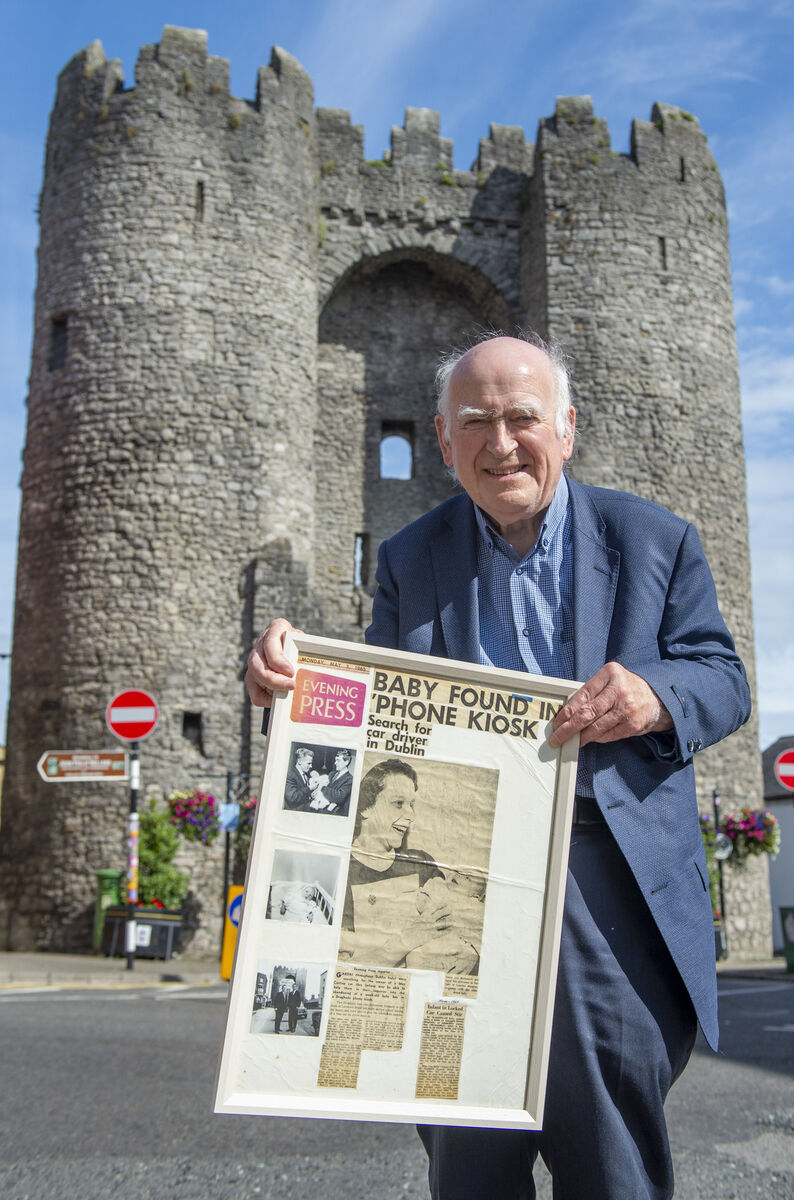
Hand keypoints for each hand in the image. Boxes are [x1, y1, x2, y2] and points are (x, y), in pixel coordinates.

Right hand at [245, 618, 301, 707]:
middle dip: (273, 679)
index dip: (278, 659)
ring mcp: (255, 659)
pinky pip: (254, 692)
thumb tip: (311, 670)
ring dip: (270, 689)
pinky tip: (277, 701)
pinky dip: (265, 699)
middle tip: (291, 686)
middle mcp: (261, 643)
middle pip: (256, 663)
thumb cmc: (305, 645)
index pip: (270, 643)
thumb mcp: (306, 643)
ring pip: (253, 676)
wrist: (299, 648)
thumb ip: (304, 652)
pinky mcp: (253, 676)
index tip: (290, 672)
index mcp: (276, 628)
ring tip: (284, 697)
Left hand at [549, 662, 672, 747]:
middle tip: (558, 737)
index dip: (566, 711)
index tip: (558, 721)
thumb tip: (567, 712)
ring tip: (572, 740)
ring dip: (581, 737)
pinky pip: (607, 735)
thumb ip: (592, 691)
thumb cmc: (627, 688)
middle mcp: (619, 690)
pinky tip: (590, 738)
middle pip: (586, 713)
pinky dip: (596, 738)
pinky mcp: (632, 725)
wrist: (656, 698)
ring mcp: (627, 708)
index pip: (582, 695)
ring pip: (596, 728)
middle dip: (568, 728)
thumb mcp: (610, 680)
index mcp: (610, 674)